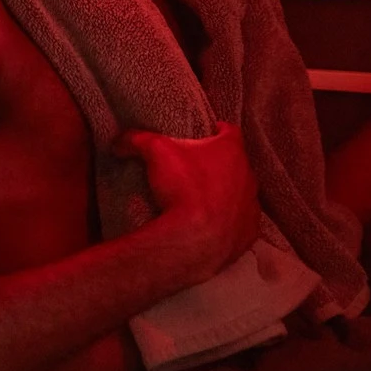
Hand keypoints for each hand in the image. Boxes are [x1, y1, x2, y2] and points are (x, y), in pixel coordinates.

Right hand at [111, 120, 259, 285]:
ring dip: (227, 194)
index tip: (209, 132)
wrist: (194, 239)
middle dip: (220, 164)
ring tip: (203, 200)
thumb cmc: (181, 188)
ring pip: (241, 194)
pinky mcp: (249, 233)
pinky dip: (230, 222)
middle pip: (235, 163)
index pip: (230, 131)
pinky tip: (212, 225)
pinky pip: (242, 223)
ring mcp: (251, 206)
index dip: (218, 130)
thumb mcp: (154, 152)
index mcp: (231, 151)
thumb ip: (137, 140)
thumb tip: (119, 142)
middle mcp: (248, 176)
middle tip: (197, 168)